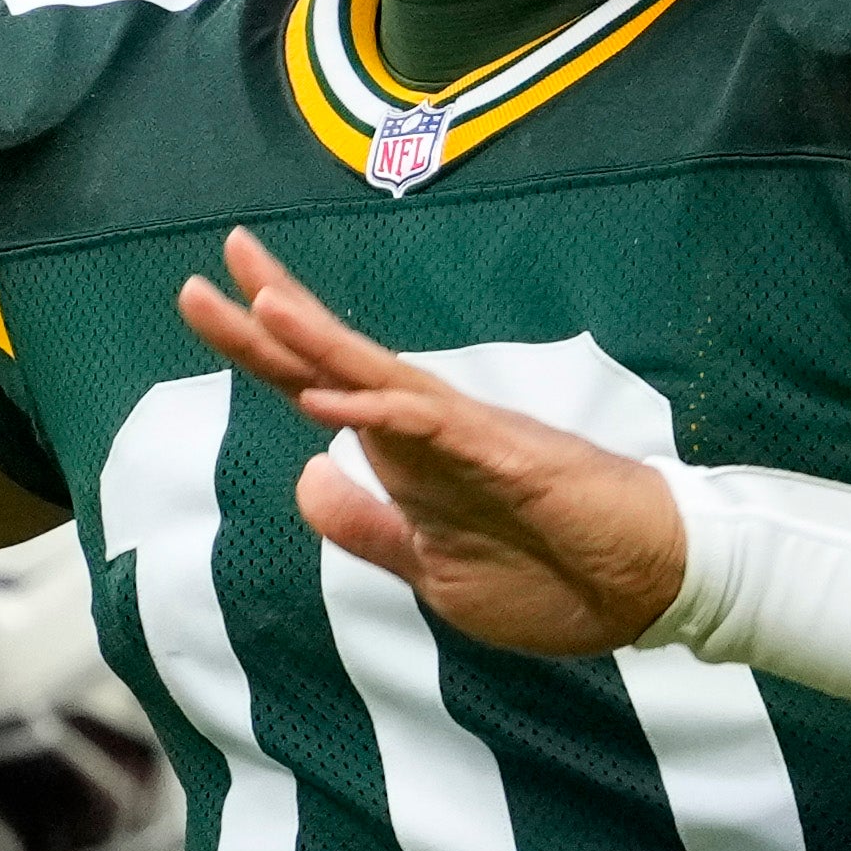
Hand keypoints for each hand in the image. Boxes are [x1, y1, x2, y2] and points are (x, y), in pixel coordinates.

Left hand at [173, 225, 686, 656]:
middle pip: (333, 361)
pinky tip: (328, 401)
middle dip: (268, 315)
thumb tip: (303, 476)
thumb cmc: (551, 572)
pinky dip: (378, 412)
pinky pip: (430, 429)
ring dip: (321, 343)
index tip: (206, 298)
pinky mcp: (503, 456)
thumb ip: (365, 525)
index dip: (260, 347)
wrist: (645, 585)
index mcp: (406, 454)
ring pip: (379, 376)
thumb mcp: (428, 565)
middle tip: (211, 264)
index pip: (316, 387)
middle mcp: (426, 430)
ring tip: (260, 300)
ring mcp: (465, 437)